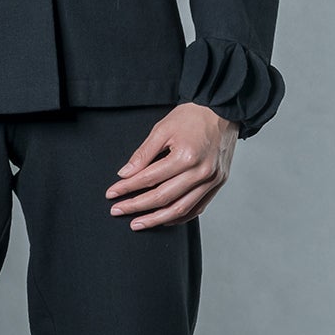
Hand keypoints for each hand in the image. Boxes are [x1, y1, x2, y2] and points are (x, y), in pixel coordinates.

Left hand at [104, 104, 236, 227]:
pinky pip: (197, 208)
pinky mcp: (218, 184)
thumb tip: (125, 174)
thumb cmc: (192, 117)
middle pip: (163, 198)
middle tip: (118, 210)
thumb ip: (143, 154)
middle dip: (137, 206)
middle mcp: (201, 172)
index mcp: (186, 156)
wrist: (222, 111)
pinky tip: (163, 219)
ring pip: (180, 209)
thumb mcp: (162, 129)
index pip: (149, 178)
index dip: (127, 188)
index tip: (112, 193)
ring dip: (156, 219)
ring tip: (138, 223)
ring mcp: (212, 180)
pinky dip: (179, 217)